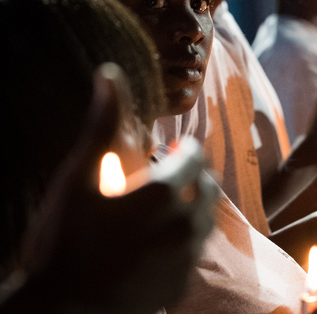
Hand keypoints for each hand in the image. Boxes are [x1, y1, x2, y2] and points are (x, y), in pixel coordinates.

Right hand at [18, 65, 217, 313]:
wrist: (62, 310)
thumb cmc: (63, 239)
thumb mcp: (78, 178)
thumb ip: (102, 126)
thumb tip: (110, 74)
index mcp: (166, 192)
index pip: (194, 155)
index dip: (180, 150)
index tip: (166, 152)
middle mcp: (187, 223)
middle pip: (206, 185)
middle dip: (190, 177)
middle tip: (162, 180)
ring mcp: (188, 256)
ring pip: (205, 218)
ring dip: (191, 207)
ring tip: (159, 210)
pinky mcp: (184, 283)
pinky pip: (195, 250)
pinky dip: (184, 239)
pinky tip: (154, 242)